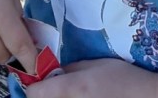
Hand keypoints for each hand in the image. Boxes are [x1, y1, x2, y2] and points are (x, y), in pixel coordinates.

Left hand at [27, 59, 157, 96]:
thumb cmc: (124, 77)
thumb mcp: (96, 64)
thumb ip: (70, 68)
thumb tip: (51, 73)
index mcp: (72, 88)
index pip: (34, 93)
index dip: (33, 87)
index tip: (40, 83)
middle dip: (44, 97)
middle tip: (53, 90)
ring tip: (67, 95)